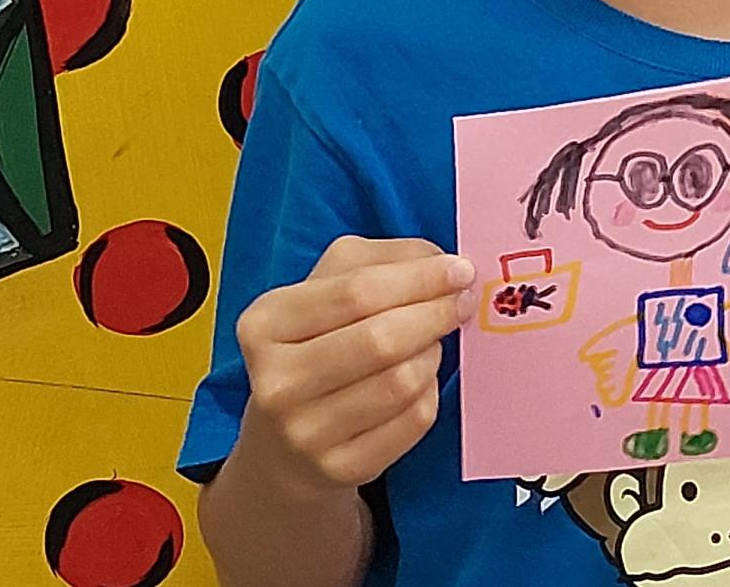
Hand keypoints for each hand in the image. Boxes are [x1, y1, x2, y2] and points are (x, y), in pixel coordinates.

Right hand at [232, 236, 474, 497]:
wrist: (282, 441)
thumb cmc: (315, 344)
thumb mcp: (327, 287)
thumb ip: (381, 260)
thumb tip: (441, 263)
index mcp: (265, 324)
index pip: (357, 291)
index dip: (418, 279)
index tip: (461, 269)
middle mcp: (276, 381)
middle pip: (381, 339)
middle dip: (435, 314)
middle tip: (464, 301)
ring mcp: (305, 432)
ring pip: (403, 382)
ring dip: (432, 354)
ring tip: (430, 342)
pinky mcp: (340, 468)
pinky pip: (413, 420)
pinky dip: (430, 392)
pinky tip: (420, 381)